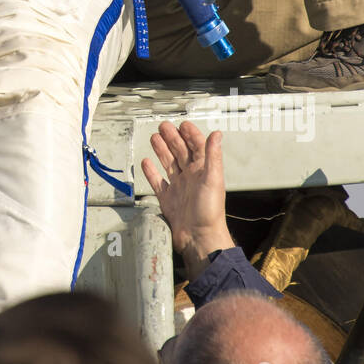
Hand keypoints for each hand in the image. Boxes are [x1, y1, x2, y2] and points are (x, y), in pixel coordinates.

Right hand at [141, 120, 233, 281]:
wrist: (199, 239)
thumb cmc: (209, 213)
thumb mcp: (213, 180)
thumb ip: (213, 156)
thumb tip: (217, 134)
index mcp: (203, 171)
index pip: (197, 147)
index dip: (190, 135)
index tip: (183, 125)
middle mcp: (191, 178)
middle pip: (180, 152)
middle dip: (172, 138)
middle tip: (163, 127)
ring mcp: (179, 188)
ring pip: (169, 164)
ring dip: (162, 150)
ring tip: (154, 138)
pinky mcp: (168, 200)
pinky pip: (158, 182)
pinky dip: (152, 172)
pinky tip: (146, 163)